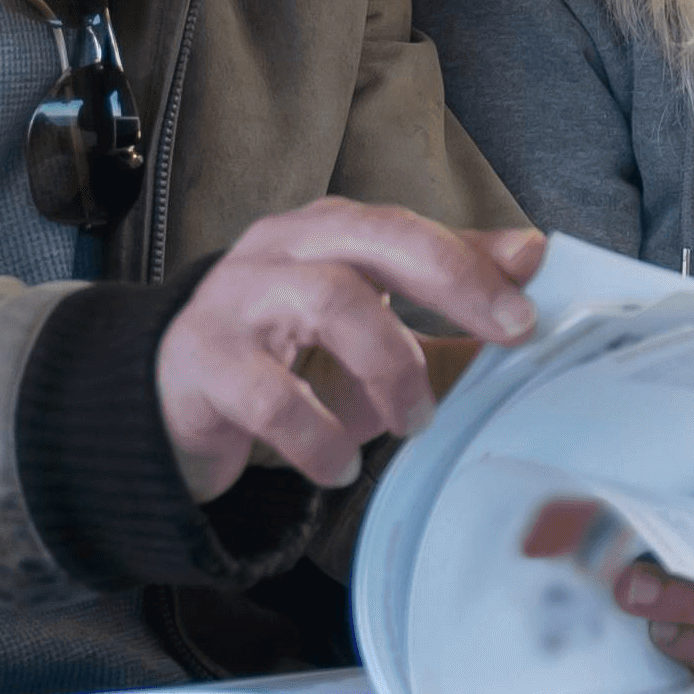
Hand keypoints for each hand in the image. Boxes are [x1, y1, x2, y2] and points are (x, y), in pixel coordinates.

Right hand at [157, 201, 544, 501]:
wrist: (163, 399)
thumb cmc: (281, 355)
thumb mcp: (368, 320)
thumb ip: (444, 291)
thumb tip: (531, 257)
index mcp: (324, 232)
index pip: (407, 227)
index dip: (473, 260)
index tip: (527, 311)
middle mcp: (280, 250)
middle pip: (372, 241)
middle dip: (449, 284)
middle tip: (503, 340)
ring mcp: (235, 300)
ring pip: (329, 303)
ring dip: (391, 367)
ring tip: (410, 421)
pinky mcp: (201, 362)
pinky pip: (273, 397)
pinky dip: (321, 437)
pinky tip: (339, 465)